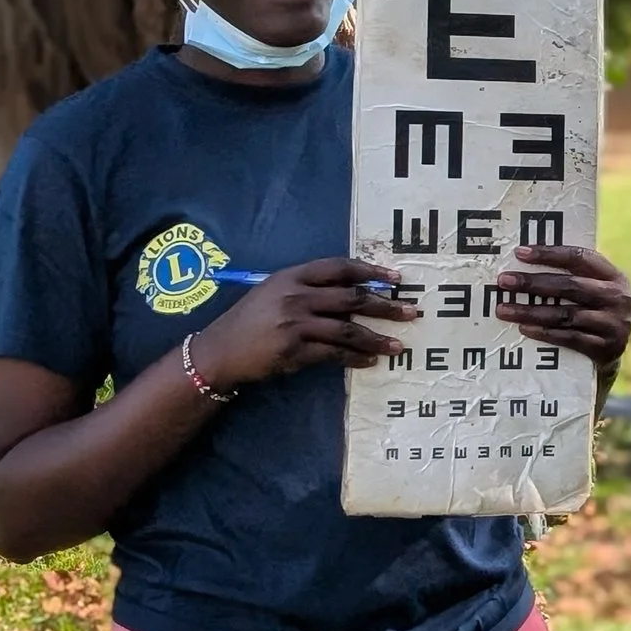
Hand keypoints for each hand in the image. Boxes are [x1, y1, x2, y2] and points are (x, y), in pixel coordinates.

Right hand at [191, 257, 416, 388]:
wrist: (220, 350)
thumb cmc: (250, 319)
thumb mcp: (274, 291)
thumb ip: (308, 288)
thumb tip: (354, 291)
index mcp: (292, 276)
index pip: (340, 267)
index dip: (371, 271)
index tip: (396, 277)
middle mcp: (296, 296)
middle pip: (352, 298)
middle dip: (386, 306)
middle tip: (411, 312)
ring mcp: (295, 324)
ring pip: (348, 330)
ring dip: (377, 339)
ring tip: (398, 346)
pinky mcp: (294, 351)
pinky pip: (334, 354)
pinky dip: (355, 358)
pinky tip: (371, 362)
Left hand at [495, 245, 630, 365]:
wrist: (613, 353)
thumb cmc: (594, 313)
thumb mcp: (594, 290)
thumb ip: (572, 276)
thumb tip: (523, 261)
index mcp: (614, 276)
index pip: (580, 258)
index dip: (549, 254)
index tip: (520, 253)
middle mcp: (618, 298)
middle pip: (570, 286)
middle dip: (533, 283)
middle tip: (504, 281)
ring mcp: (614, 324)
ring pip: (565, 314)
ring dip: (531, 311)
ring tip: (504, 309)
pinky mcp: (606, 348)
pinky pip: (569, 338)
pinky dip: (545, 333)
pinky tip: (524, 328)